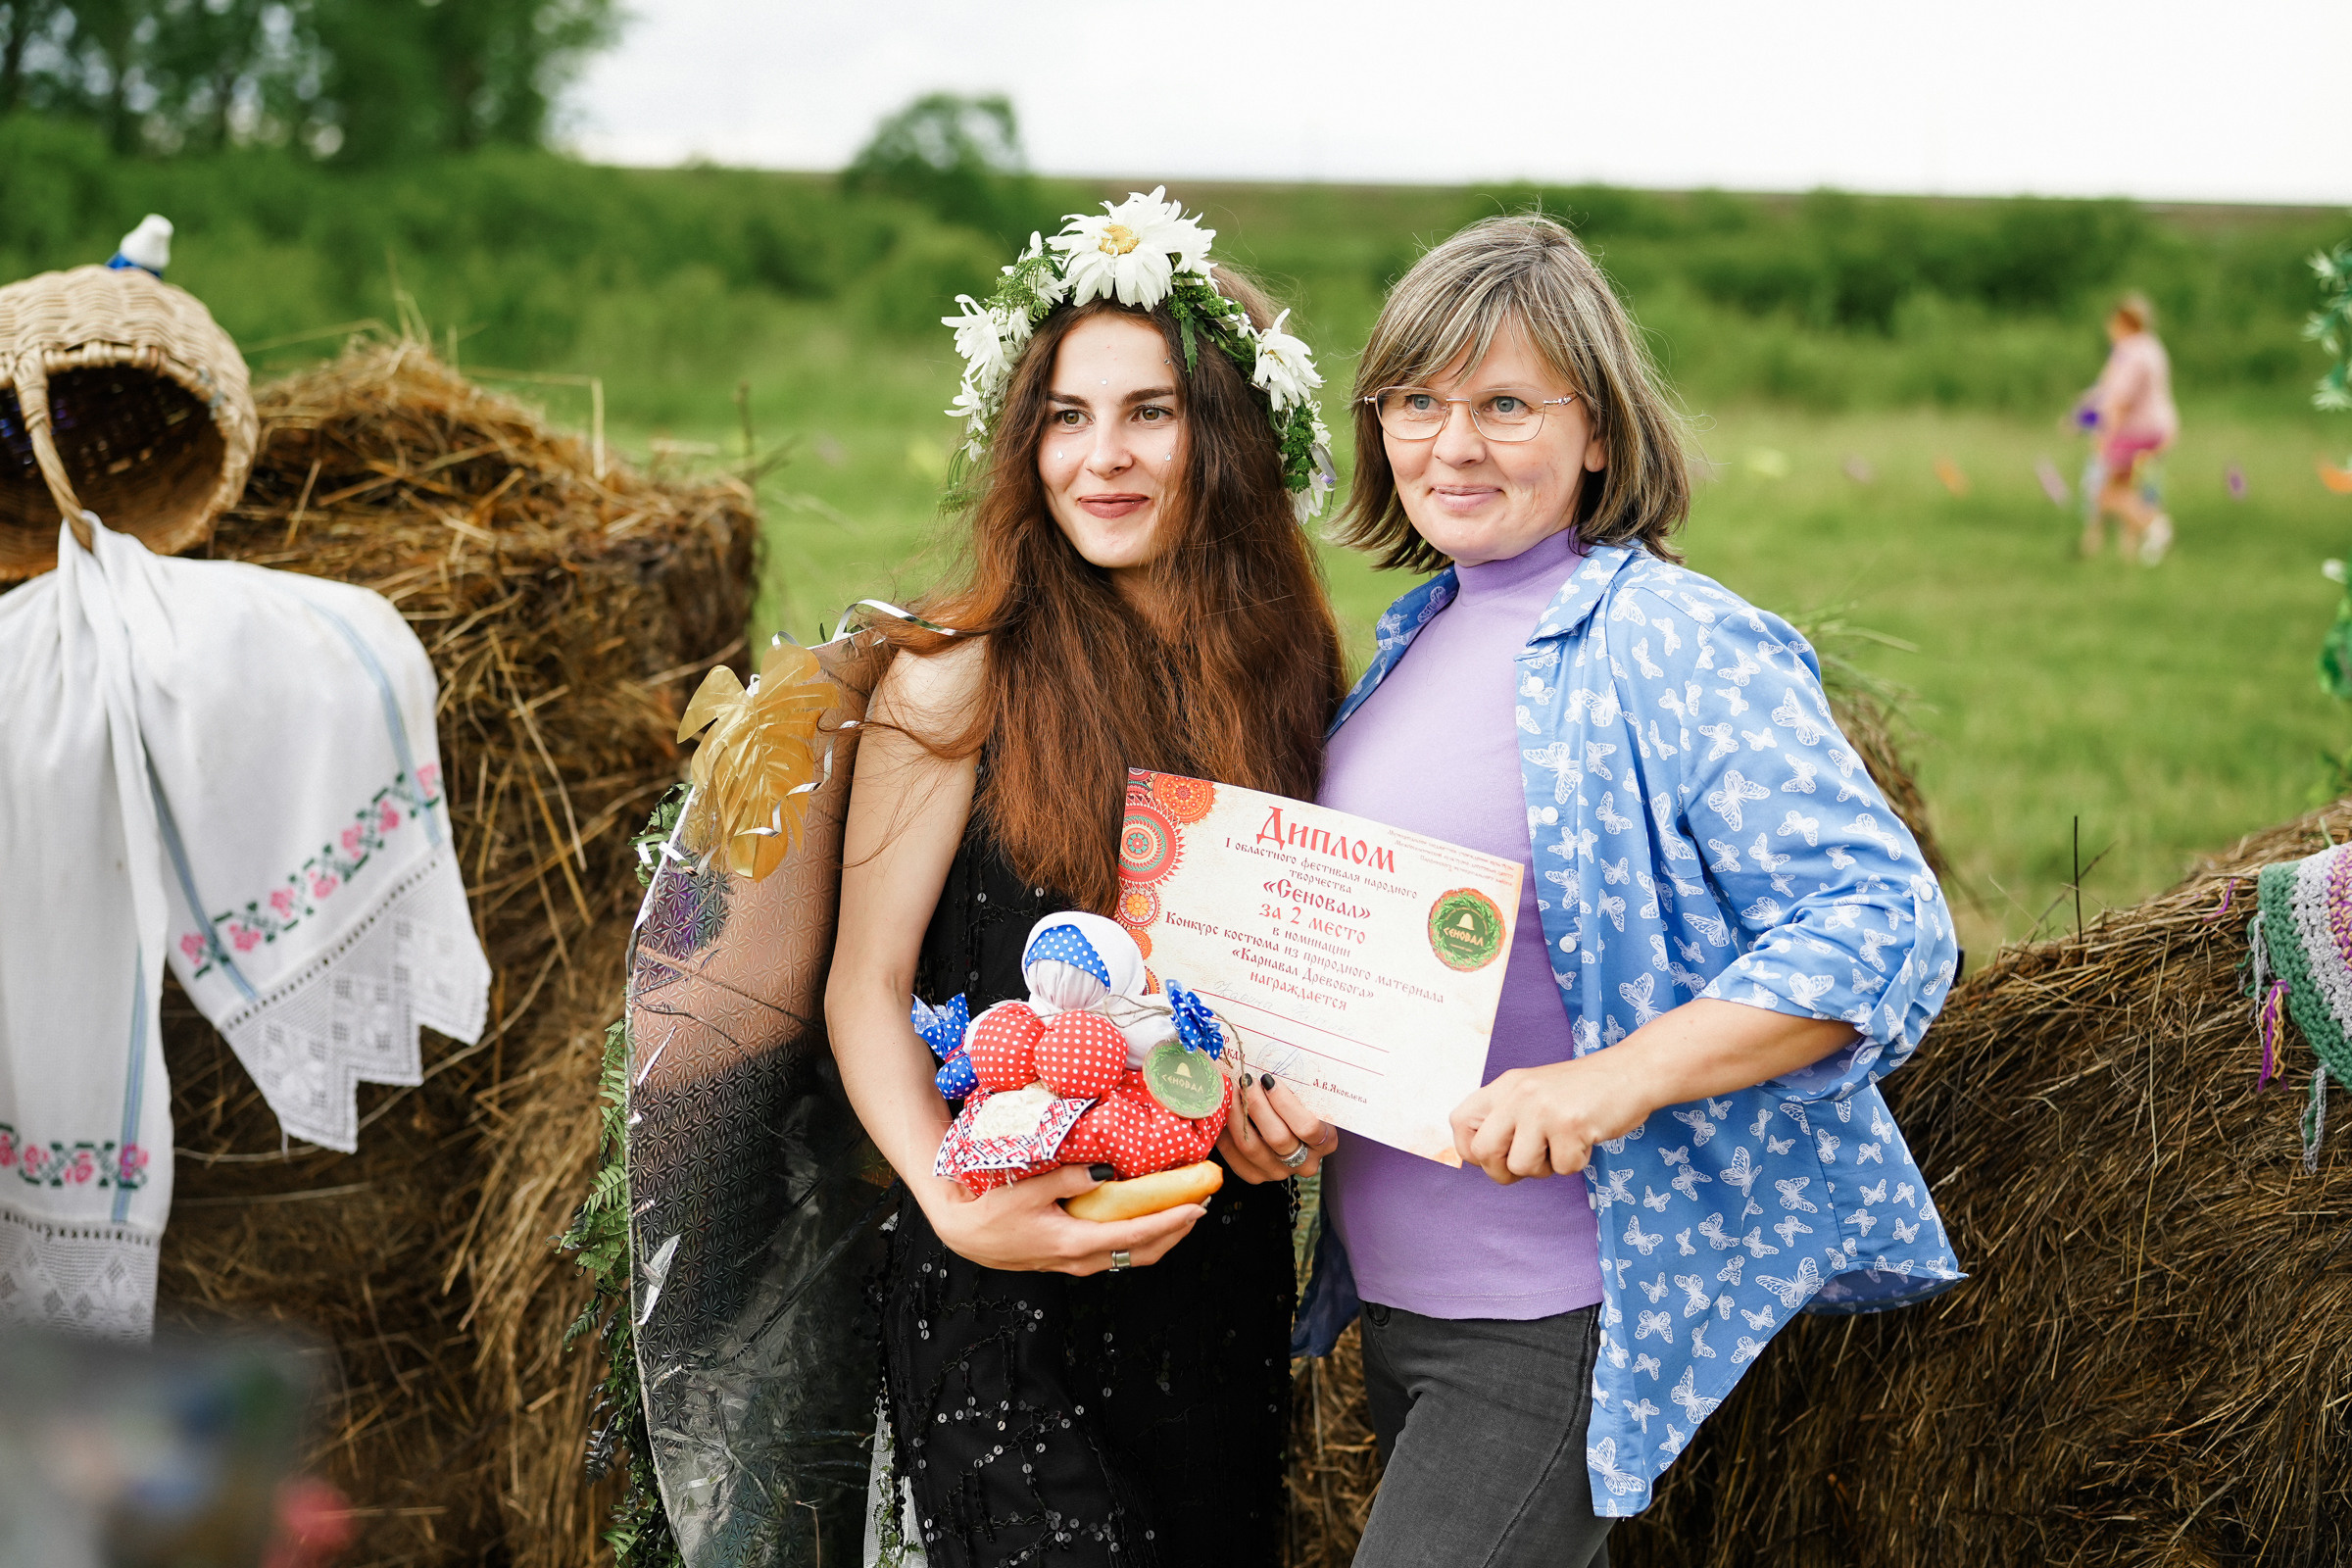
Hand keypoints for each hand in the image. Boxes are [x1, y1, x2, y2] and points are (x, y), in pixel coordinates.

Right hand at [922, 1164, 1203, 1273]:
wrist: (966, 1235)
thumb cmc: (993, 1211)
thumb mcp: (1028, 1189)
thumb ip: (1068, 1178)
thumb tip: (1105, 1169)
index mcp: (1074, 1243)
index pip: (1135, 1234)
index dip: (1171, 1222)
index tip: (1197, 1206)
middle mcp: (1082, 1260)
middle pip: (1144, 1253)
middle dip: (1178, 1231)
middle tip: (1202, 1203)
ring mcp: (1078, 1264)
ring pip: (1133, 1257)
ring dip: (1163, 1236)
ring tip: (1184, 1210)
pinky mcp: (1073, 1260)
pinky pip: (1118, 1254)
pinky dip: (1142, 1238)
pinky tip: (1146, 1217)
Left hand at [1219, 1072, 1339, 1183]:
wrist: (1289, 1127)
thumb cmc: (1301, 1103)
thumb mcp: (1308, 1095)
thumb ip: (1297, 1086)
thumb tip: (1267, 1072)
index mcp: (1326, 1142)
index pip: (1307, 1127)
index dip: (1285, 1102)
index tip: (1268, 1079)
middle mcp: (1305, 1163)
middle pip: (1278, 1138)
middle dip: (1257, 1105)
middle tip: (1246, 1082)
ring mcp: (1279, 1172)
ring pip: (1252, 1147)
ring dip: (1238, 1116)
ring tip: (1232, 1092)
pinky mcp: (1256, 1176)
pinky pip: (1235, 1156)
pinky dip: (1226, 1133)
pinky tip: (1223, 1113)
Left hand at [1449, 1054, 1649, 1185]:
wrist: (1632, 1072)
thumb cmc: (1584, 1091)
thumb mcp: (1534, 1092)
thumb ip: (1507, 1117)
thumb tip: (1480, 1158)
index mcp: (1504, 1086)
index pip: (1458, 1123)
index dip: (1471, 1150)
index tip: (1495, 1156)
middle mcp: (1518, 1094)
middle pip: (1482, 1151)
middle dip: (1502, 1171)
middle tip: (1530, 1162)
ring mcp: (1542, 1108)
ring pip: (1521, 1166)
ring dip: (1546, 1168)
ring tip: (1563, 1145)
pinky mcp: (1570, 1124)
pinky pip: (1562, 1168)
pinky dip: (1577, 1163)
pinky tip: (1586, 1139)